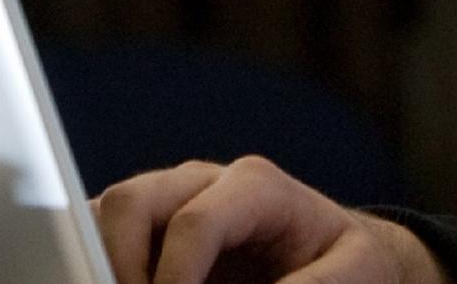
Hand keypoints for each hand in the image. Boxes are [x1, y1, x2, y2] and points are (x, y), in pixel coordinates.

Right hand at [92, 156, 444, 283]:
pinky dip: (102, 266)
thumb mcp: (354, 273)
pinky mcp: (151, 228)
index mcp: (257, 187)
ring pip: (105, 213)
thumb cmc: (348, 262)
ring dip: (103, 264)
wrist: (338, 255)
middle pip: (131, 202)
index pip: (194, 222)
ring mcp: (172, 200)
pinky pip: (102, 234)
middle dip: (121, 266)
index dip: (174, 278)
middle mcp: (205, 182)